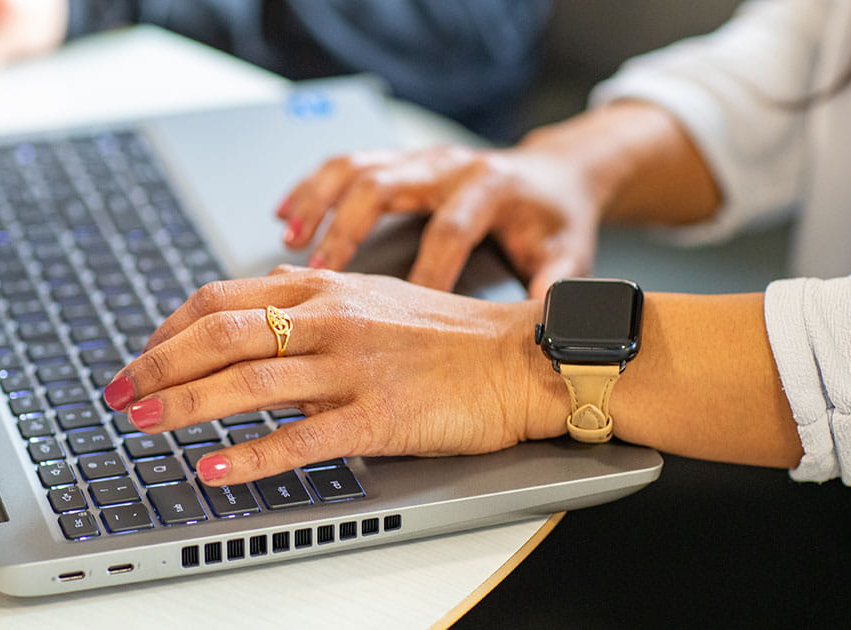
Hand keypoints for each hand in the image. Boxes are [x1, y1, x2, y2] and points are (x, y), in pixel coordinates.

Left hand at [102, 266, 559, 485]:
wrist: (517, 357)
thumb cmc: (443, 332)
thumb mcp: (365, 297)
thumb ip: (304, 306)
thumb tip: (241, 325)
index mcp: (321, 288)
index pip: (219, 298)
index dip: (166, 329)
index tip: (139, 355)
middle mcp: (328, 320)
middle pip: (219, 335)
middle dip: (156, 365)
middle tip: (117, 392)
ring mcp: (352, 368)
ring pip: (249, 383)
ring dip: (185, 405)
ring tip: (143, 423)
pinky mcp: (379, 417)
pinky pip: (302, 438)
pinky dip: (251, 455)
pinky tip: (215, 469)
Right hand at [278, 144, 602, 297]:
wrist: (554, 174)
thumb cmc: (554, 220)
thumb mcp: (567, 254)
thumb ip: (553, 286)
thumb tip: (542, 324)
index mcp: (491, 187)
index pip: (450, 230)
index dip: (426, 271)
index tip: (403, 313)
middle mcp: (448, 165)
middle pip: (386, 186)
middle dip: (348, 228)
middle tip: (320, 270)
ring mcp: (419, 158)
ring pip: (356, 167)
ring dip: (317, 200)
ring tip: (288, 236)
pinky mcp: (400, 160)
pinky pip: (345, 165)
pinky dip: (311, 187)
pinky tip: (284, 214)